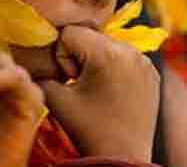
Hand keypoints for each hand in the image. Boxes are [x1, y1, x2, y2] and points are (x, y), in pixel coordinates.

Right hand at [38, 26, 159, 161]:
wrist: (124, 158)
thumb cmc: (89, 129)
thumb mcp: (57, 99)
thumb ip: (41, 73)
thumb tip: (34, 58)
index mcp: (107, 53)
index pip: (70, 33)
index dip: (62, 56)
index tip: (71, 80)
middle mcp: (130, 50)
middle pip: (91, 36)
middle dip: (80, 57)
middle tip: (83, 87)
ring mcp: (144, 60)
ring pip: (108, 45)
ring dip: (97, 61)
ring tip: (99, 91)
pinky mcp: (152, 72)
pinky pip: (125, 57)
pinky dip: (115, 69)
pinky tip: (113, 92)